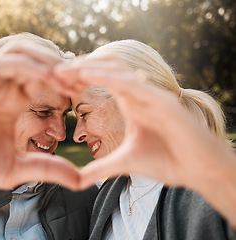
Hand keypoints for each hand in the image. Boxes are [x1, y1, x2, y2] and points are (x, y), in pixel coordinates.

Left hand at [55, 58, 233, 189]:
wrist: (198, 170)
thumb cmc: (167, 161)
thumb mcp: (125, 163)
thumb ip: (100, 167)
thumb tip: (76, 180)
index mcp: (129, 103)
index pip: (100, 83)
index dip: (77, 80)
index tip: (53, 82)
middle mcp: (138, 94)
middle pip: (104, 71)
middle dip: (78, 70)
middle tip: (51, 70)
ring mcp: (150, 95)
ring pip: (115, 71)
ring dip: (88, 67)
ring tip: (63, 69)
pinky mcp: (161, 101)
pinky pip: (131, 82)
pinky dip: (107, 75)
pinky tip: (86, 73)